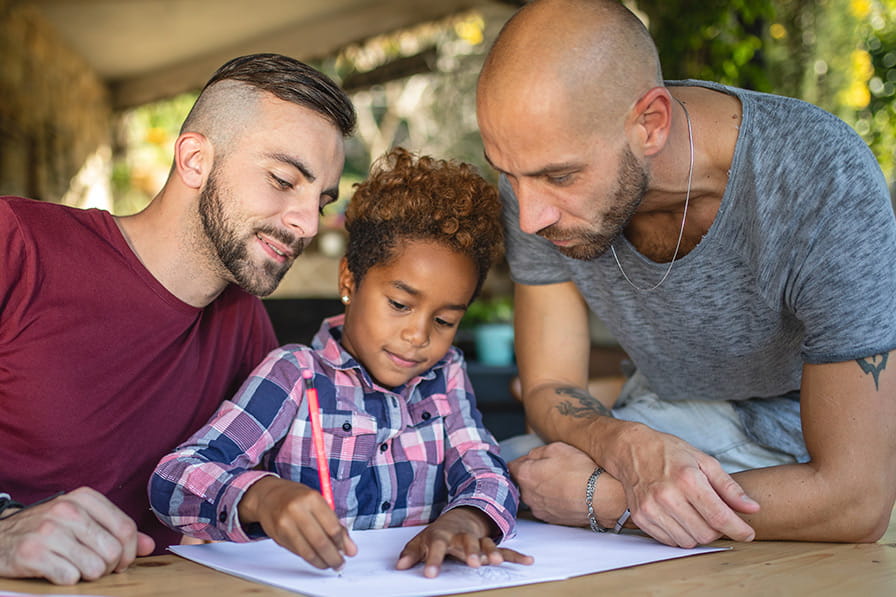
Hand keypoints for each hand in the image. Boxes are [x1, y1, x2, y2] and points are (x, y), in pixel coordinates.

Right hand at [0, 487, 154, 584]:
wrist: (0, 537)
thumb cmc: (48, 529)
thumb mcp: (82, 521)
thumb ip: (117, 531)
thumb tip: (149, 546)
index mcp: (85, 498)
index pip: (126, 528)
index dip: (129, 552)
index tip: (120, 562)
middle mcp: (67, 510)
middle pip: (113, 551)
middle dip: (109, 567)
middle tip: (94, 568)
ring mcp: (49, 530)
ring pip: (95, 567)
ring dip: (88, 576)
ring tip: (75, 568)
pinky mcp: (32, 553)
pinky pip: (70, 578)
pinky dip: (67, 580)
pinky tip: (56, 571)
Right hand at [239, 476, 355, 570]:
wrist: (268, 496)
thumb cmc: (297, 497)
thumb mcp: (318, 502)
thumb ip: (334, 523)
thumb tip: (349, 547)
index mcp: (312, 498)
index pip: (332, 527)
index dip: (342, 543)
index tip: (348, 551)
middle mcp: (297, 510)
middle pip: (321, 542)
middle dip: (334, 557)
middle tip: (340, 563)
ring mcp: (285, 524)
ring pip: (308, 552)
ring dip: (322, 562)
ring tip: (330, 564)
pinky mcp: (278, 536)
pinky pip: (298, 552)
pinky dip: (310, 559)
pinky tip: (316, 559)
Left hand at [395, 507, 532, 577]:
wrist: (460, 516)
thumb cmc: (438, 534)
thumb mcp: (421, 541)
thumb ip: (410, 554)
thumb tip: (399, 567)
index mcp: (443, 535)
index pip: (436, 546)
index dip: (433, 560)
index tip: (430, 575)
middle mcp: (462, 536)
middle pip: (466, 541)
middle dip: (470, 552)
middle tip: (473, 564)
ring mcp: (478, 538)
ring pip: (486, 543)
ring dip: (492, 551)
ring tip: (495, 561)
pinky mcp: (490, 543)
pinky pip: (505, 549)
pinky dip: (516, 555)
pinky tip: (528, 561)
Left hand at [509, 442, 599, 525]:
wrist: (600, 498)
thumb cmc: (580, 471)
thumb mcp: (557, 448)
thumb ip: (537, 452)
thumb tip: (531, 458)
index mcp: (525, 475)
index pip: (510, 466)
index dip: (521, 461)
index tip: (529, 459)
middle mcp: (527, 495)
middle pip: (521, 482)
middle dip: (531, 475)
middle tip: (549, 469)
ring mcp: (538, 509)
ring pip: (533, 495)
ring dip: (541, 488)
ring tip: (560, 482)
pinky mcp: (550, 519)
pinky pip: (545, 506)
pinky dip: (551, 500)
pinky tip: (565, 494)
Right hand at [613, 424, 759, 546]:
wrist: (630, 450)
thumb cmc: (668, 452)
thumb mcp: (704, 461)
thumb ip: (729, 487)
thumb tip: (752, 508)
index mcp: (687, 479)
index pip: (719, 517)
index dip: (738, 529)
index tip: (747, 533)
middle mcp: (667, 496)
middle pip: (705, 534)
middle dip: (717, 530)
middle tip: (715, 515)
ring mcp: (651, 509)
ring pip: (688, 542)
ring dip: (698, 533)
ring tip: (695, 514)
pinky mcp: (641, 518)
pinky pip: (670, 541)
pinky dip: (680, 534)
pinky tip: (679, 517)